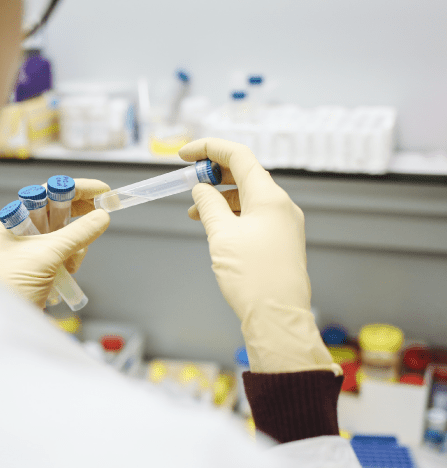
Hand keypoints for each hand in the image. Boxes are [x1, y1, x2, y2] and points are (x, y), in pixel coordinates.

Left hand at [0, 179, 110, 307]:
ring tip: (71, 262)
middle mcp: (21, 232)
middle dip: (79, 216)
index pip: (47, 193)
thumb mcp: (47, 255)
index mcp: (12, 222)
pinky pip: (67, 252)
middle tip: (103, 212)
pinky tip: (69, 271)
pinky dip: (73, 258)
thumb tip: (101, 216)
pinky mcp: (43, 267)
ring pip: (67, 234)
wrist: (6, 325)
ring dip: (76, 244)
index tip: (101, 190)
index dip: (75, 189)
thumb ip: (77, 233)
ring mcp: (33, 250)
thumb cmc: (11, 287)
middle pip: (59, 212)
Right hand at [179, 138, 339, 374]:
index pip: (238, 156)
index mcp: (269, 197)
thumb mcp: (221, 235)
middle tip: (187, 182)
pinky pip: (254, 216)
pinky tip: (215, 227)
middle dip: (213, 174)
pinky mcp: (281, 242)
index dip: (209, 149)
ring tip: (195, 211)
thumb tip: (201, 190)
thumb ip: (209, 205)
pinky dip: (232, 215)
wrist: (278, 318)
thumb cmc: (253, 278)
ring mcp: (283, 224)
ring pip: (248, 197)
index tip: (184, 155)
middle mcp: (281, 206)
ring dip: (220, 197)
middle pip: (245, 174)